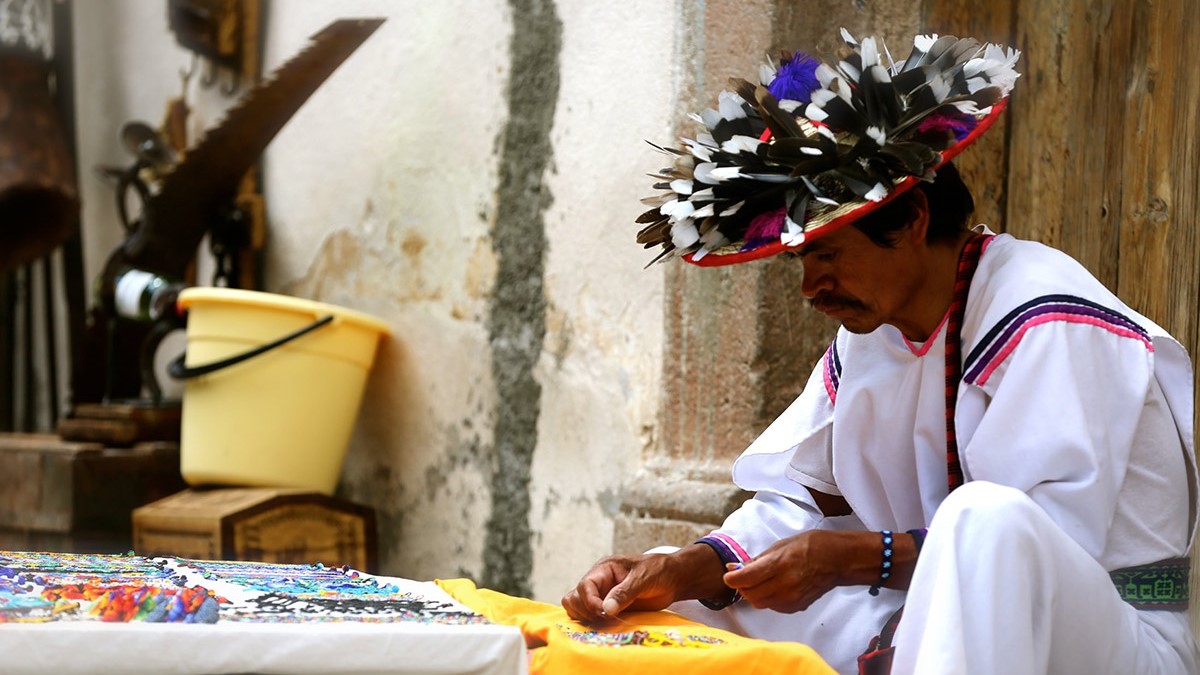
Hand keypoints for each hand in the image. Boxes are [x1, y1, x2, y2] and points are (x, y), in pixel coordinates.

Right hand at [561, 544, 726, 622]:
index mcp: (603, 570)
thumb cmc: (658, 571)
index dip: (589, 600)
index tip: (601, 612)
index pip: (585, 585)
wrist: (673, 579)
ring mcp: (602, 598)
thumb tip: (606, 610)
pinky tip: (606, 628)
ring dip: (585, 618)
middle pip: (574, 598)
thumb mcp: (642, 578)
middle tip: (604, 619)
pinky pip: (591, 619)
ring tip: (604, 623)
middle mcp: (599, 584)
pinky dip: (592, 624)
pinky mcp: (609, 611)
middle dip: (585, 610)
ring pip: (577, 608)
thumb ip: (624, 592)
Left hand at [723, 530, 884, 612]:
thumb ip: (756, 560)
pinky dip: (767, 599)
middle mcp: (785, 584)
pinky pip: (773, 606)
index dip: (732, 578)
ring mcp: (792, 598)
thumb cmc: (809, 546)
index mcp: (780, 564)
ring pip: (760, 603)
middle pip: (750, 595)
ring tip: (758, 580)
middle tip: (742, 577)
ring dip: (753, 593)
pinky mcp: (797, 607)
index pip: (746, 578)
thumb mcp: (780, 545)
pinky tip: (772, 587)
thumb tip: (734, 569)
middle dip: (742, 587)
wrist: (837, 560)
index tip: (728, 574)